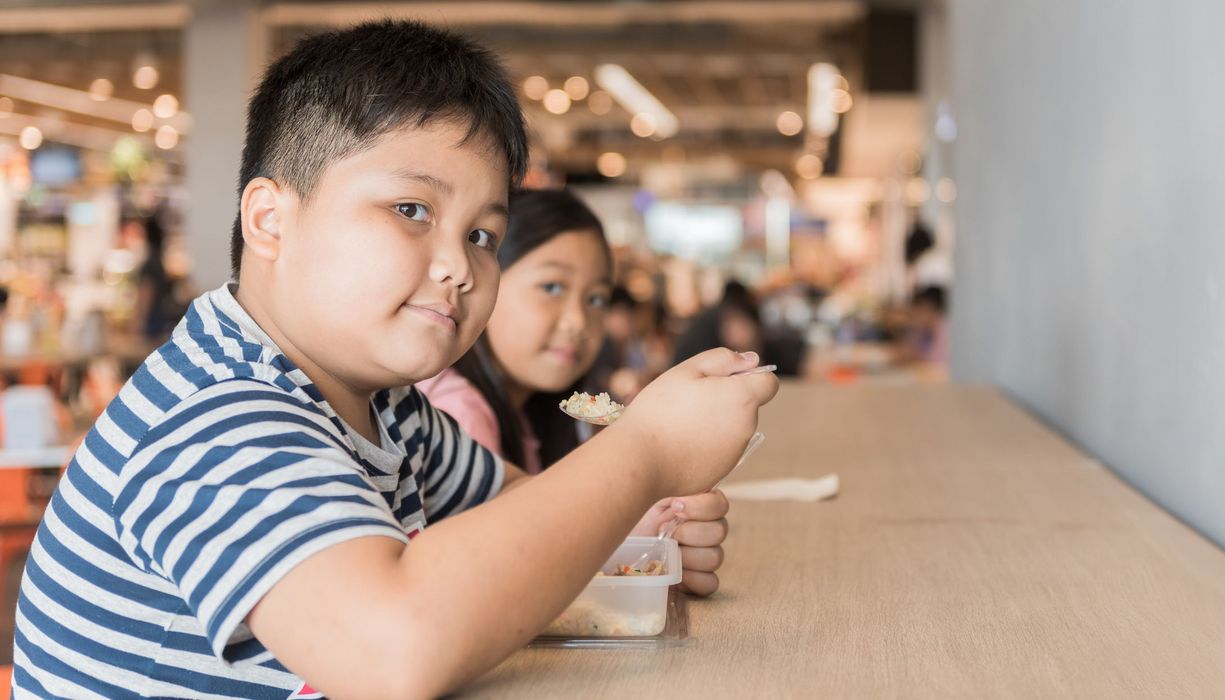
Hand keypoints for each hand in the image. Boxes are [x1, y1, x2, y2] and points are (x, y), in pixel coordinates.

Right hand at [614, 348, 777, 496]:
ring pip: (732, 428)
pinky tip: (679, 443)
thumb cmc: (660, 410)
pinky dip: (706, 444)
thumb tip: (752, 359)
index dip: (749, 376)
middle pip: (747, 406)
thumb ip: (724, 359)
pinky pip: (720, 450)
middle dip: (726, 399)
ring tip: (680, 422)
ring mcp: (735, 452)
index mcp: (742, 398)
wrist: (640, 459)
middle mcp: (746, 426)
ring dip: (715, 421)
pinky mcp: (721, 471)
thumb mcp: (688, 370)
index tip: (722, 379)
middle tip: (689, 400)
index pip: (768, 383)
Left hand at [631, 490, 729, 595]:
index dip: (701, 507)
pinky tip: (675, 574)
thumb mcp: (647, 492)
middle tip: (664, 532)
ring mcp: (704, 556)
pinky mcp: (697, 580)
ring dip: (688, 556)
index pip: (720, 506)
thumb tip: (689, 484)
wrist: (615, 544)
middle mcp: (706, 529)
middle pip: (719, 532)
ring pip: (715, 557)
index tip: (674, 506)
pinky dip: (693, 579)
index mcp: (698, 505)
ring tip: (665, 553)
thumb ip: (672, 482)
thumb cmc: (630, 515)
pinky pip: (711, 583)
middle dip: (689, 533)